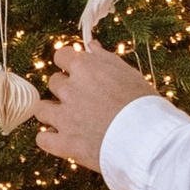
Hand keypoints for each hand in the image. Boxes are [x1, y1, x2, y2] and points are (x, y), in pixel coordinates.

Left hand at [33, 39, 153, 172]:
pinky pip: (43, 139)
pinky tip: (61, 139)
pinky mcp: (64, 143)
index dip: (68, 62)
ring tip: (67, 119)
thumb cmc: (143, 105)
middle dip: (64, 89)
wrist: (147, 140)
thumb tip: (91, 46)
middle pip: (53, 83)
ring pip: (42, 109)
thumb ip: (105, 58)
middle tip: (81, 99)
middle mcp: (70, 90)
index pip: (62, 55)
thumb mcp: (129, 73)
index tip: (73, 68)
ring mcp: (64, 117)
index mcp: (85, 69)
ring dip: (51, 112)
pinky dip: (49, 139)